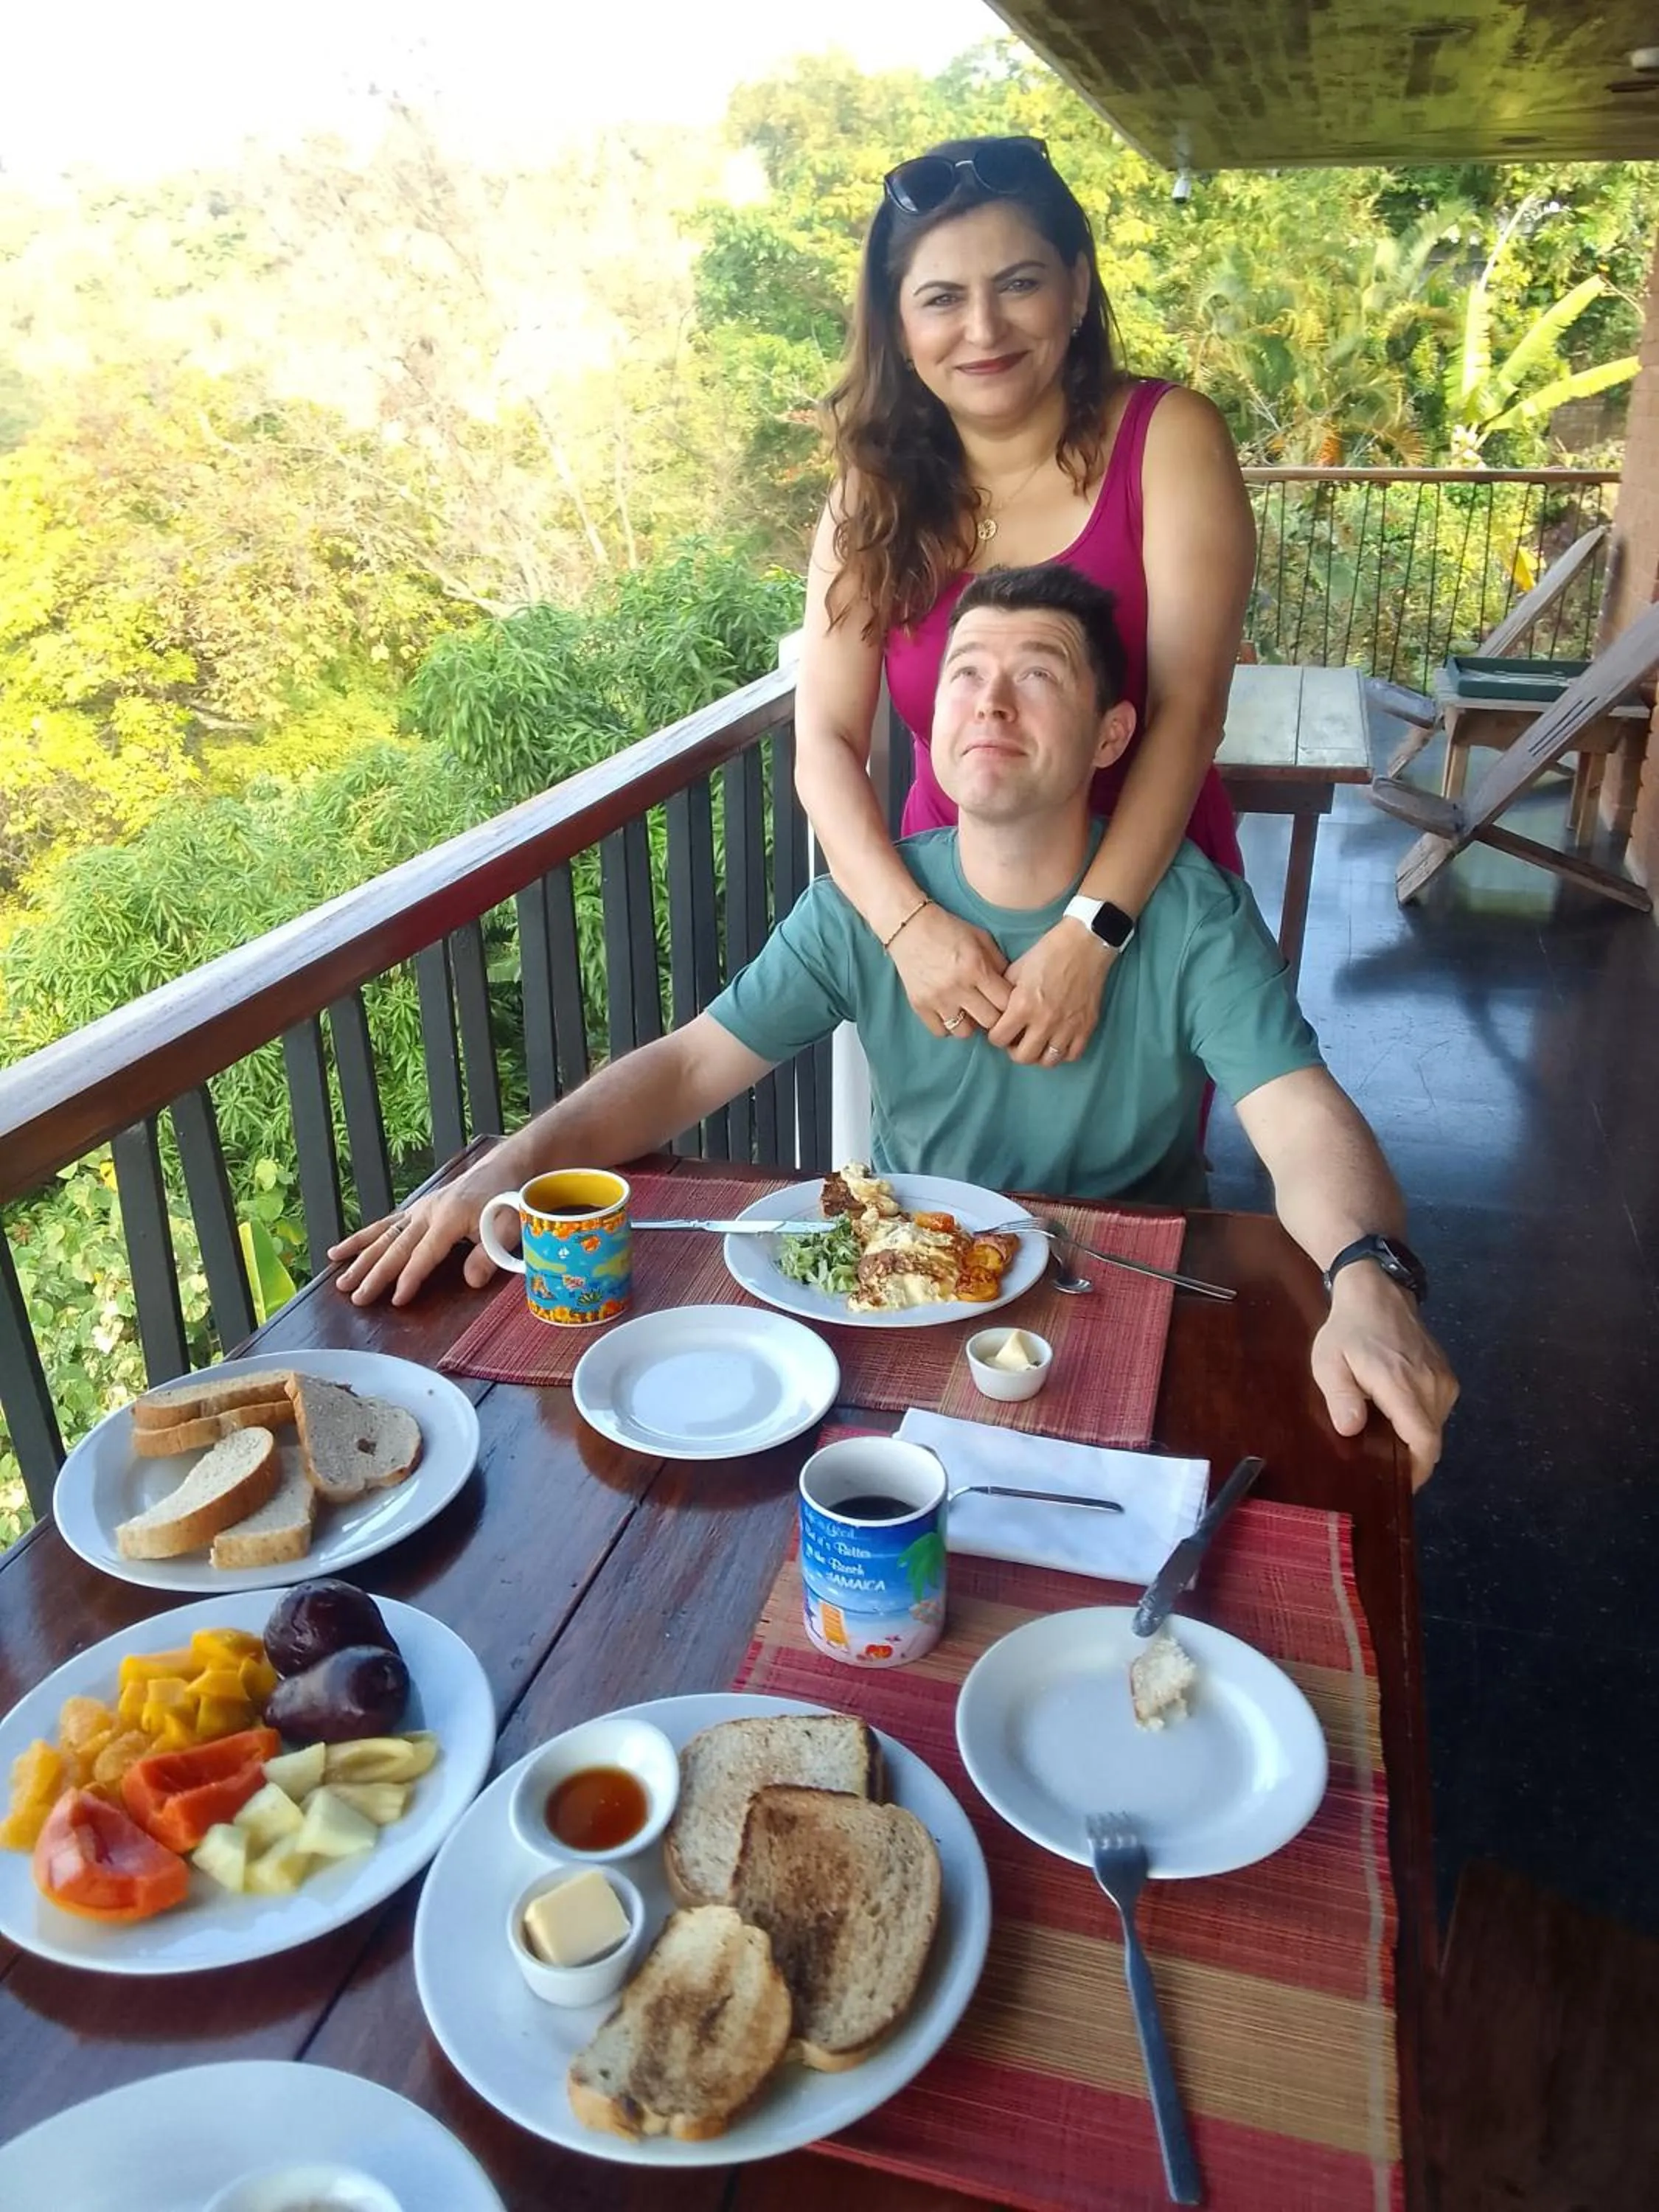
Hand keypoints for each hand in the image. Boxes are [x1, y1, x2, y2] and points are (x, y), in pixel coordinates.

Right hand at [327, 1161, 508, 1307]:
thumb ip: (490, 1255)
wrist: (503, 1168)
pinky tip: (340, 1251)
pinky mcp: (415, 1209)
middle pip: (396, 1247)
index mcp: (449, 1218)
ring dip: (360, 1259)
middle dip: (375, 1274)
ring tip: (340, 1281)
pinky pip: (384, 1225)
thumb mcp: (509, 1227)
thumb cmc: (507, 1200)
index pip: (424, 1254)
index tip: (396, 1300)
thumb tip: (471, 1281)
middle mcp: (428, 1212)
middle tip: (357, 1298)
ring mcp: (419, 1210)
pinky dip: (361, 1238)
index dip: (410, 1277)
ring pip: (383, 1236)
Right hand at [887, 902, 1012, 1038]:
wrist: (910, 926)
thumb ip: (999, 963)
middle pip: (989, 1022)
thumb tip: (1012, 988)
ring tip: (969, 1011)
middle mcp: (957, 987)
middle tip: (990, 1007)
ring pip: (965, 1033)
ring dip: (971, 1024)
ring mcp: (937, 999)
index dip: (1010, 1003)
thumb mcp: (981, 938)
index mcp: (976, 968)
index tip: (1005, 999)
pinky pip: (941, 1032)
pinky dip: (948, 1026)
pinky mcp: (919, 1005)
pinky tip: (950, 1012)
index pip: (1005, 1003)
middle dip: (994, 1016)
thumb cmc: (949, 930)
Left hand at [987, 917, 1112, 1065]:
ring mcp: (1068, 1026)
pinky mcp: (1086, 1026)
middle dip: (1014, 1050)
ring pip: (1048, 1061)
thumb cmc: (1048, 952)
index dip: (995, 1036)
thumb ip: (1004, 994)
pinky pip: (1072, 1055)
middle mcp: (1045, 1021)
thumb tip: (996, 1011)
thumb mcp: (1016, 969)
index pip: (999, 1039)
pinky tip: (1057, 1042)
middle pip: (1023, 1057)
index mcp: (1023, 1006)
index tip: (999, 1030)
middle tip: (1015, 1040)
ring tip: (1036, 1043)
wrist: (1084, 943)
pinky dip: (1062, 1053)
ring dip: (1038, 1055)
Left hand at [1311, 1267, 1458, 1487]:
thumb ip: (1341, 1397)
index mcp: (1403, 1386)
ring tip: (1385, 1435)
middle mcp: (1432, 1385)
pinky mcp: (1447, 1374)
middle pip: (1430, 1438)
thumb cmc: (1348, 1330)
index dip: (1416, 1470)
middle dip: (1409, 1456)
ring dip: (1414, 1435)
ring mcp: (1444, 1379)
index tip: (1400, 1486)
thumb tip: (1352, 1430)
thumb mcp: (1329, 1362)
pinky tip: (1396, 1413)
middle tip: (1381, 1460)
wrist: (1377, 1291)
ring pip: (1435, 1425)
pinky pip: (1438, 1409)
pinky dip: (1420, 1418)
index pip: (1424, 1441)